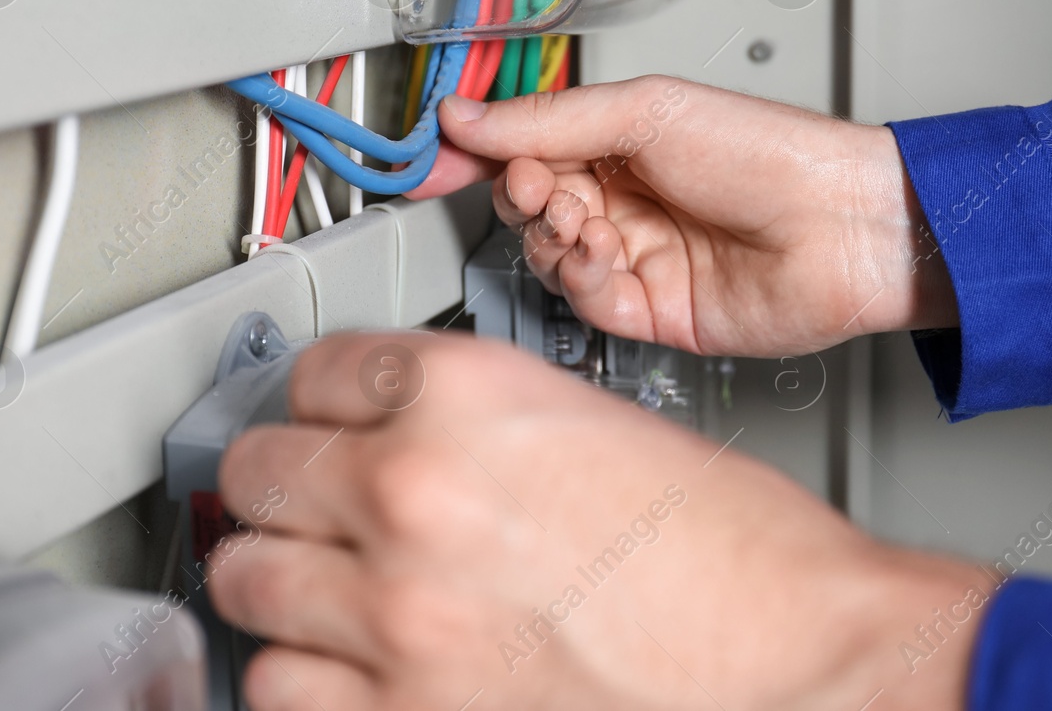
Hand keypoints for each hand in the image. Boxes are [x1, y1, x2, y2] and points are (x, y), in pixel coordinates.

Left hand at [211, 331, 985, 710]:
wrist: (805, 666)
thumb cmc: (740, 560)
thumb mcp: (594, 425)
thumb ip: (473, 421)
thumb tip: (394, 438)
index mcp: (470, 396)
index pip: (314, 372)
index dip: (321, 399)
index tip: (322, 421)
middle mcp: (415, 492)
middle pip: (257, 471)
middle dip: (283, 486)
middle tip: (307, 502)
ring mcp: (397, 616)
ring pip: (246, 582)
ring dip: (283, 583)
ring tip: (326, 592)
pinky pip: (277, 689)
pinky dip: (304, 676)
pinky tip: (350, 666)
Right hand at [412, 77, 956, 355]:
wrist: (845, 227)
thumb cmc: (774, 153)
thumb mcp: (648, 111)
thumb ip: (547, 119)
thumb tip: (466, 116)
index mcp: (622, 142)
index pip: (527, 149)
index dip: (481, 155)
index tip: (437, 159)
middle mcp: (627, 200)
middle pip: (531, 208)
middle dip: (525, 196)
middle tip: (537, 183)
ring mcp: (640, 258)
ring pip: (553, 259)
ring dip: (557, 238)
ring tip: (584, 217)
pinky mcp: (655, 312)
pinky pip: (588, 303)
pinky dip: (584, 278)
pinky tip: (606, 255)